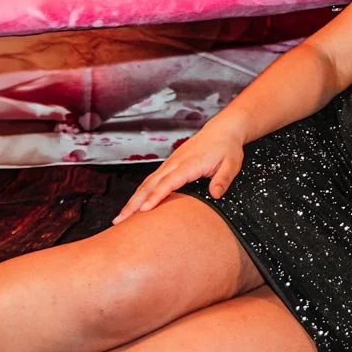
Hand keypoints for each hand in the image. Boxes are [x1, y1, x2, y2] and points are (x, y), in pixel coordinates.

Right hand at [113, 116, 246, 224]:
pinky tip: (133, 206)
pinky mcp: (169, 165)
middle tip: (120, 221)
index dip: (156, 196)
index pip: (169, 182)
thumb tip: (216, 194)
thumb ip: (223, 179)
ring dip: (132, 200)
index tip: (144, 210)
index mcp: (190, 163)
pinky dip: (139, 193)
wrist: (223, 130)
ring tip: (120, 218)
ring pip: (147, 183)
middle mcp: (175, 163)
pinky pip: (151, 180)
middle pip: (150, 184)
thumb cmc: (227, 147)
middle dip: (134, 202)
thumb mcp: (232, 163)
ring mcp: (170, 163)